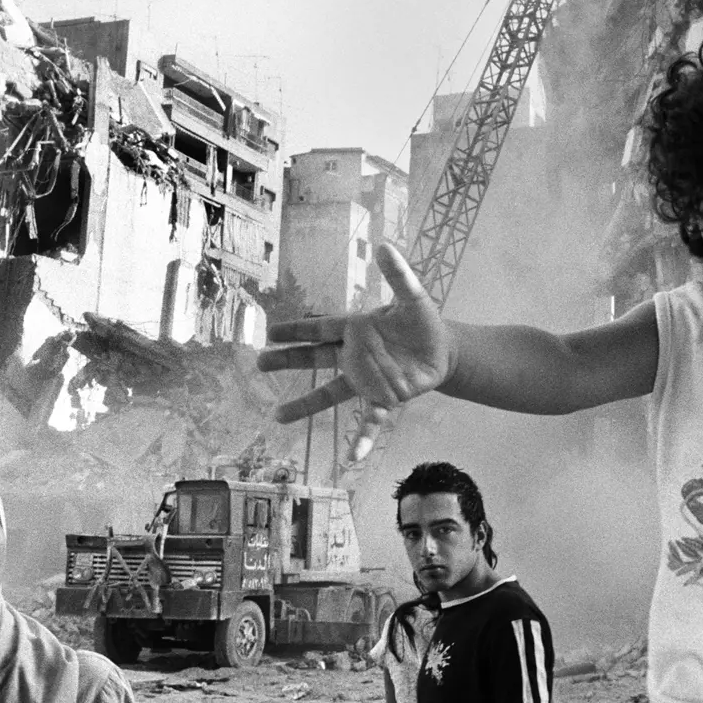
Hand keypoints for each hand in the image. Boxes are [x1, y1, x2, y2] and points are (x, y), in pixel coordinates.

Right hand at [256, 243, 453, 459]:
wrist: (444, 351)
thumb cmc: (423, 322)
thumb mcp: (413, 297)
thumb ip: (398, 275)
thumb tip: (384, 245)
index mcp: (356, 329)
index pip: (320, 327)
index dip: (296, 329)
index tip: (270, 331)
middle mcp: (354, 356)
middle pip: (314, 359)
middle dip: (287, 360)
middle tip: (259, 363)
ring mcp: (365, 379)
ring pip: (330, 394)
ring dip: (305, 406)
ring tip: (278, 417)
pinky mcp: (384, 398)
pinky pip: (369, 420)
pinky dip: (361, 438)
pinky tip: (352, 457)